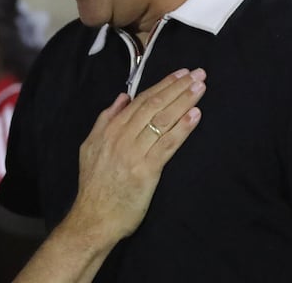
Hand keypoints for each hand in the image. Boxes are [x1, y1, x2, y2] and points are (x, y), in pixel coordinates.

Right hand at [66, 68, 205, 243]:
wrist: (93, 218)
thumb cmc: (94, 185)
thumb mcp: (91, 146)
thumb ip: (106, 119)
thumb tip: (123, 97)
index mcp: (110, 129)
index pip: (141, 100)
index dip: (163, 84)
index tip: (180, 73)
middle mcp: (122, 137)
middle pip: (154, 105)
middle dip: (178, 87)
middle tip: (198, 73)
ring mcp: (134, 153)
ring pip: (162, 120)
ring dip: (184, 101)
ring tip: (200, 88)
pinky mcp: (146, 171)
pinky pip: (167, 145)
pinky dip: (182, 128)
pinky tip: (195, 115)